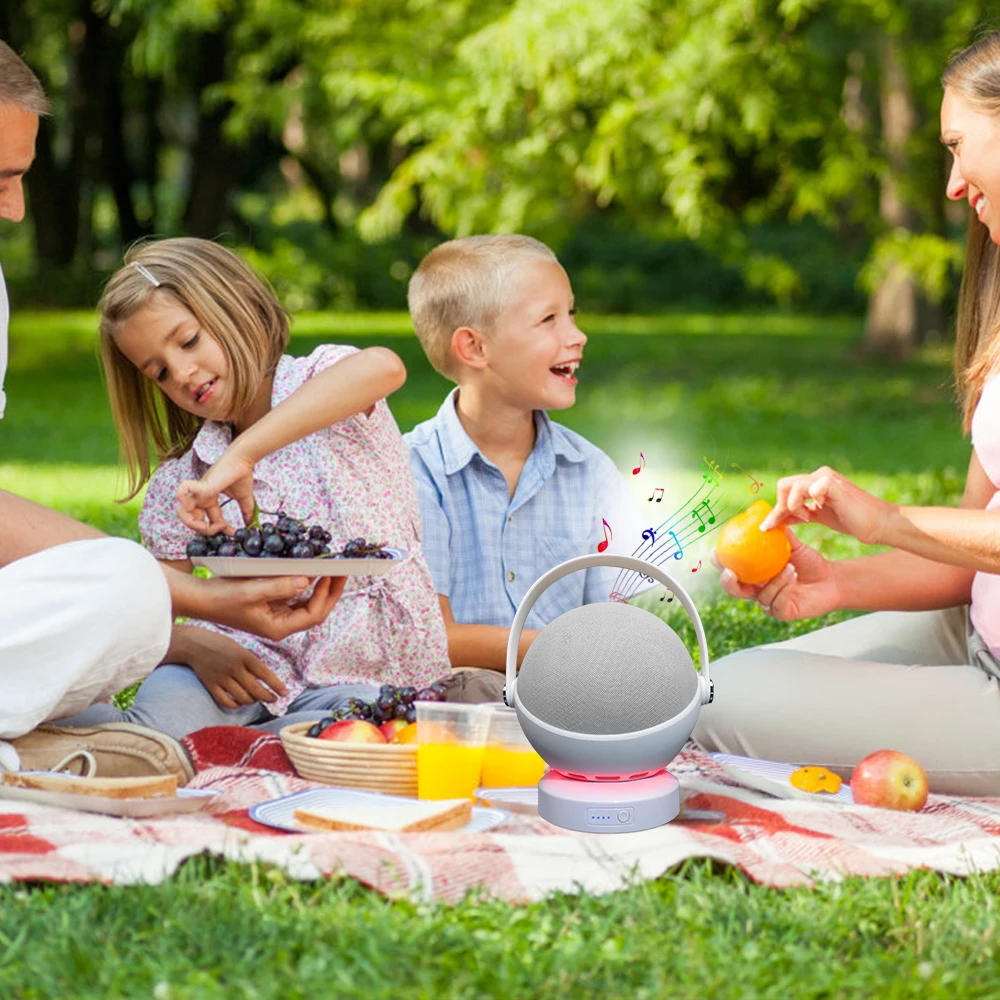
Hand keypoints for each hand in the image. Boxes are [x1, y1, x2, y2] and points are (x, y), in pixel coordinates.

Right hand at [168, 625, 288, 708]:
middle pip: (256, 689)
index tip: (285, 693)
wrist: (194, 644)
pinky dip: (235, 705)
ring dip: (252, 701)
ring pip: (243, 698)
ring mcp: (221, 678)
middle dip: (268, 697)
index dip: (277, 685)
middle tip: (274, 699)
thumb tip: (266, 680)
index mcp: (244, 655)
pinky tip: (240, 702)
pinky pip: (226, 702)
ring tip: (256, 698)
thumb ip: (251, 662)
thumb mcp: (240, 648)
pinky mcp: (211, 685)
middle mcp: (234, 667)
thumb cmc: (220, 644)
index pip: (265, 673)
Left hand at [176, 450, 255, 534]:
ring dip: (194, 524)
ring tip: (211, 525)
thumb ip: (246, 512)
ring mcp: (199, 492)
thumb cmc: (242, 475)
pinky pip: (182, 493)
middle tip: (221, 529)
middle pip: (193, 520)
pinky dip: (183, 502)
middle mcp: (201, 496)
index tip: (232, 532)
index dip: (219, 530)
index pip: (208, 520)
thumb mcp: (244, 499)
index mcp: (208, 499)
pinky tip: (200, 510)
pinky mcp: (201, 486)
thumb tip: (251, 524)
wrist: (243, 461)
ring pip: (183, 513)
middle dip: (206, 530)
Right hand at [199, 574, 345, 640]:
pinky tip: (311, 570)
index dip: (327, 594)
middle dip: (330, 590)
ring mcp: (276, 615)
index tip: (334, 574)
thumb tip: (306, 580)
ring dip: (321, 586)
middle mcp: (281, 624)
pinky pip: (295, 595)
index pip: (314, 614)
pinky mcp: (270, 605)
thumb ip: (280, 587)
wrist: (198, 599)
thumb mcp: (252, 591)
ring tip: (332, 568)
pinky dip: (305, 583)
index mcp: (279, 628)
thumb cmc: (221, 598)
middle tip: (342, 570)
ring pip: (307, 602)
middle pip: (315, 609)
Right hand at [712, 530, 839, 620]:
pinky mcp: (783, 612)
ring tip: (788, 567)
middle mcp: (758, 590)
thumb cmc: (810, 562)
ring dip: (773, 581)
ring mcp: (769, 603)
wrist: (832, 578)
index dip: (720, 562)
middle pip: (734, 590)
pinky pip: (777, 602)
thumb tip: (764, 515)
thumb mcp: (792, 545)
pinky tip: (792, 576)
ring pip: (760, 596)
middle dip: (728, 583)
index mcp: (754, 573)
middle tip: (730, 573)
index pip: (731, 569)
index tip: (716, 552)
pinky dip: (784, 588)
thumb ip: (778, 532)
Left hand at [760, 465, 896, 544]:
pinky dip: (805, 503)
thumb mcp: (818, 516)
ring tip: (807, 517)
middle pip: (783, 484)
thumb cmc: (851, 520)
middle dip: (782, 507)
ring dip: (792, 506)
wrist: (878, 524)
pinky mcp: (833, 485)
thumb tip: (778, 518)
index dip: (776, 509)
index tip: (767, 527)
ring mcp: (826, 478)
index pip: (785, 489)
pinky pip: (809, 488)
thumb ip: (799, 513)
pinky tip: (816, 512)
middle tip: (796, 521)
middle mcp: (819, 475)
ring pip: (791, 486)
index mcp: (814, 481)